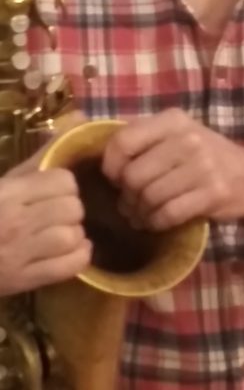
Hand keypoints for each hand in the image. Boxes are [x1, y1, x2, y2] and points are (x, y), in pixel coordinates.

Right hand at [0, 110, 91, 295]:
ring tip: (60, 233)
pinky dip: (77, 257)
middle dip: (70, 210)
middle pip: (72, 208)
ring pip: (72, 236)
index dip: (64, 186)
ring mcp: (18, 254)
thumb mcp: (7, 179)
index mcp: (7, 193)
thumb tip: (80, 118)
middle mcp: (14, 222)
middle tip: (57, 214)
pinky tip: (70, 251)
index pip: (63, 182)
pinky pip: (71, 265)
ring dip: (73, 235)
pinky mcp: (22, 280)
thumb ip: (44, 152)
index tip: (54, 191)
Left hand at [102, 108, 243, 230]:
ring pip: (149, 197)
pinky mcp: (212, 193)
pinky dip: (157, 222)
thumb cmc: (204, 156)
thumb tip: (102, 166)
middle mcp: (188, 138)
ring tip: (144, 214)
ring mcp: (203, 166)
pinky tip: (159, 221)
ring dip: (141, 212)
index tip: (116, 178)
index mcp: (173, 120)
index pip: (123, 142)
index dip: (111, 166)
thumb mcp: (178, 135)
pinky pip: (167, 214)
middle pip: (133, 175)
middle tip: (132, 202)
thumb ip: (144, 140)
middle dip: (127, 195)